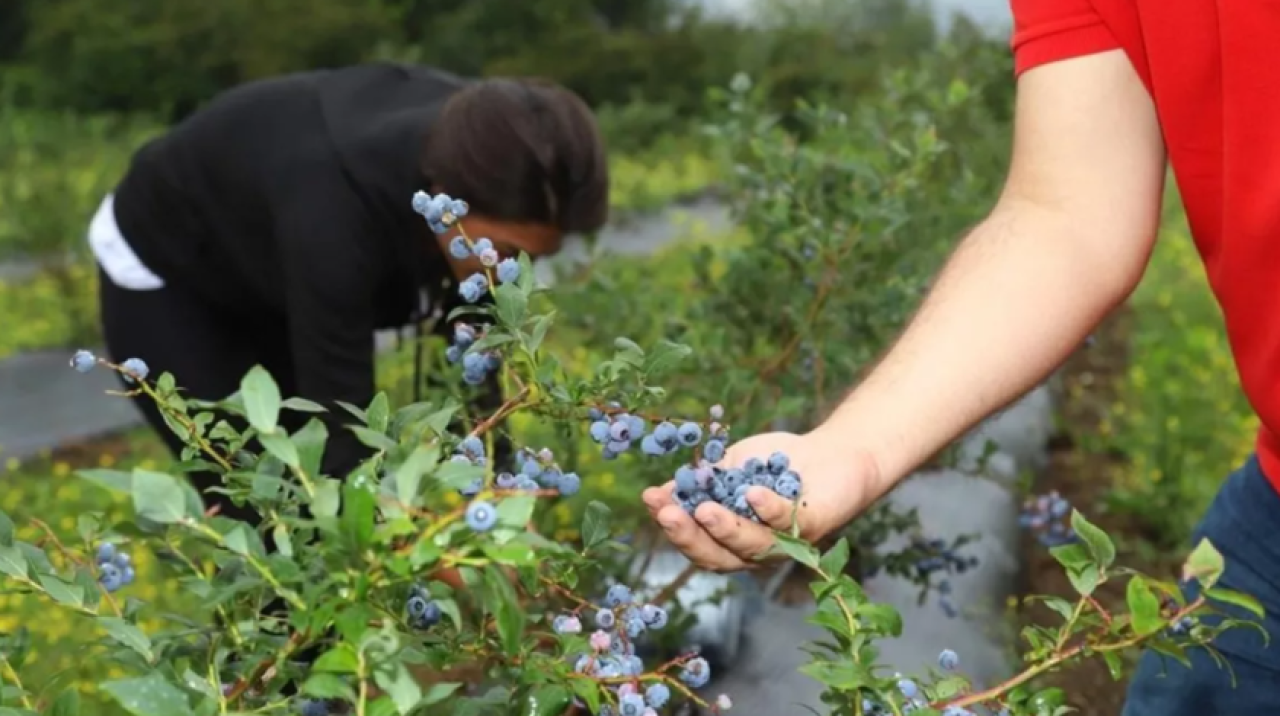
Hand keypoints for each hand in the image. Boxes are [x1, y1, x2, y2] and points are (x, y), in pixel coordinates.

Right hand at [641, 429, 882, 571]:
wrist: (831, 452)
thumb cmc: (776, 464)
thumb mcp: (729, 470)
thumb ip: (700, 484)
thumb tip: (657, 494)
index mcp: (732, 540)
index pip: (698, 543)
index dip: (673, 525)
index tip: (651, 500)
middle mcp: (757, 550)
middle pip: (718, 557)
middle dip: (690, 536)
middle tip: (667, 514)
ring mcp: (786, 542)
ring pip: (751, 547)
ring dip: (725, 529)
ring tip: (704, 510)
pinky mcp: (814, 526)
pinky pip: (788, 523)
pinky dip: (768, 509)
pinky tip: (751, 493)